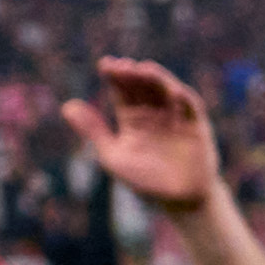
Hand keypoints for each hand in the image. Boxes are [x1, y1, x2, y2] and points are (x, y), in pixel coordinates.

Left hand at [67, 53, 227, 215]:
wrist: (178, 200)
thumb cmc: (145, 180)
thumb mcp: (113, 155)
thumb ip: (94, 130)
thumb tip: (66, 105)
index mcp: (133, 118)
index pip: (123, 92)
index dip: (115, 77)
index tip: (104, 64)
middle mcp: (154, 113)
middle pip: (143, 87)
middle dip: (132, 74)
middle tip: (120, 65)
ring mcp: (176, 117)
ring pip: (166, 91)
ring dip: (157, 79)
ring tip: (143, 69)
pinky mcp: (197, 126)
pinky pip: (191, 107)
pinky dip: (182, 97)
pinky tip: (171, 90)